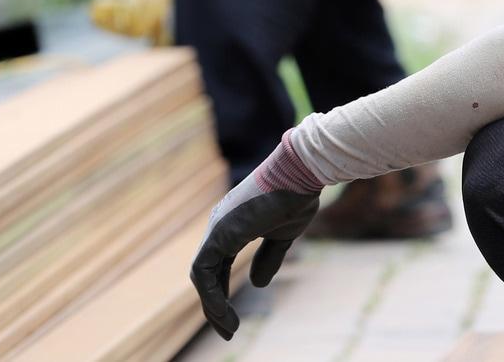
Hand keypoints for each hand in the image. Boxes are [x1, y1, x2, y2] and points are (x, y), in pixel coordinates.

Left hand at [190, 141, 321, 339]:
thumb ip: (269, 258)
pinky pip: (204, 273)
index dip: (223, 292)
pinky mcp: (219, 233)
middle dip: (215, 305)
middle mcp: (220, 226)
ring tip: (228, 329)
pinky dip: (212, 297)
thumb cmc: (295, 196)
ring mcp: (217, 228)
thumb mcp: (283, 234)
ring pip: (203, 276)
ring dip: (213, 306)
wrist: (300, 173)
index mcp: (233, 225)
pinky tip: (224, 315)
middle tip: (227, 330)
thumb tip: (258, 285)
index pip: (219, 265)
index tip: (232, 317)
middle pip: (208, 273)